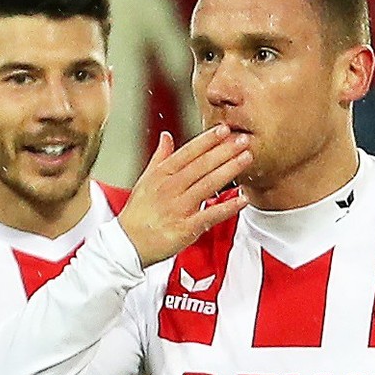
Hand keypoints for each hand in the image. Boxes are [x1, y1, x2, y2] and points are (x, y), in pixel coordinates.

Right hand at [118, 127, 250, 266]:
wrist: (128, 244)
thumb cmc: (138, 214)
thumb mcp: (145, 180)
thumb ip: (159, 157)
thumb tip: (166, 137)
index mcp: (161, 175)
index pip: (187, 153)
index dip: (206, 140)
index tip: (223, 129)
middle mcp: (171, 188)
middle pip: (201, 165)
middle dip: (224, 151)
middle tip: (243, 139)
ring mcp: (179, 207)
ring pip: (207, 184)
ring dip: (229, 170)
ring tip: (246, 158)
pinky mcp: (187, 227)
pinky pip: (211, 214)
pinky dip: (228, 207)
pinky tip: (242, 198)